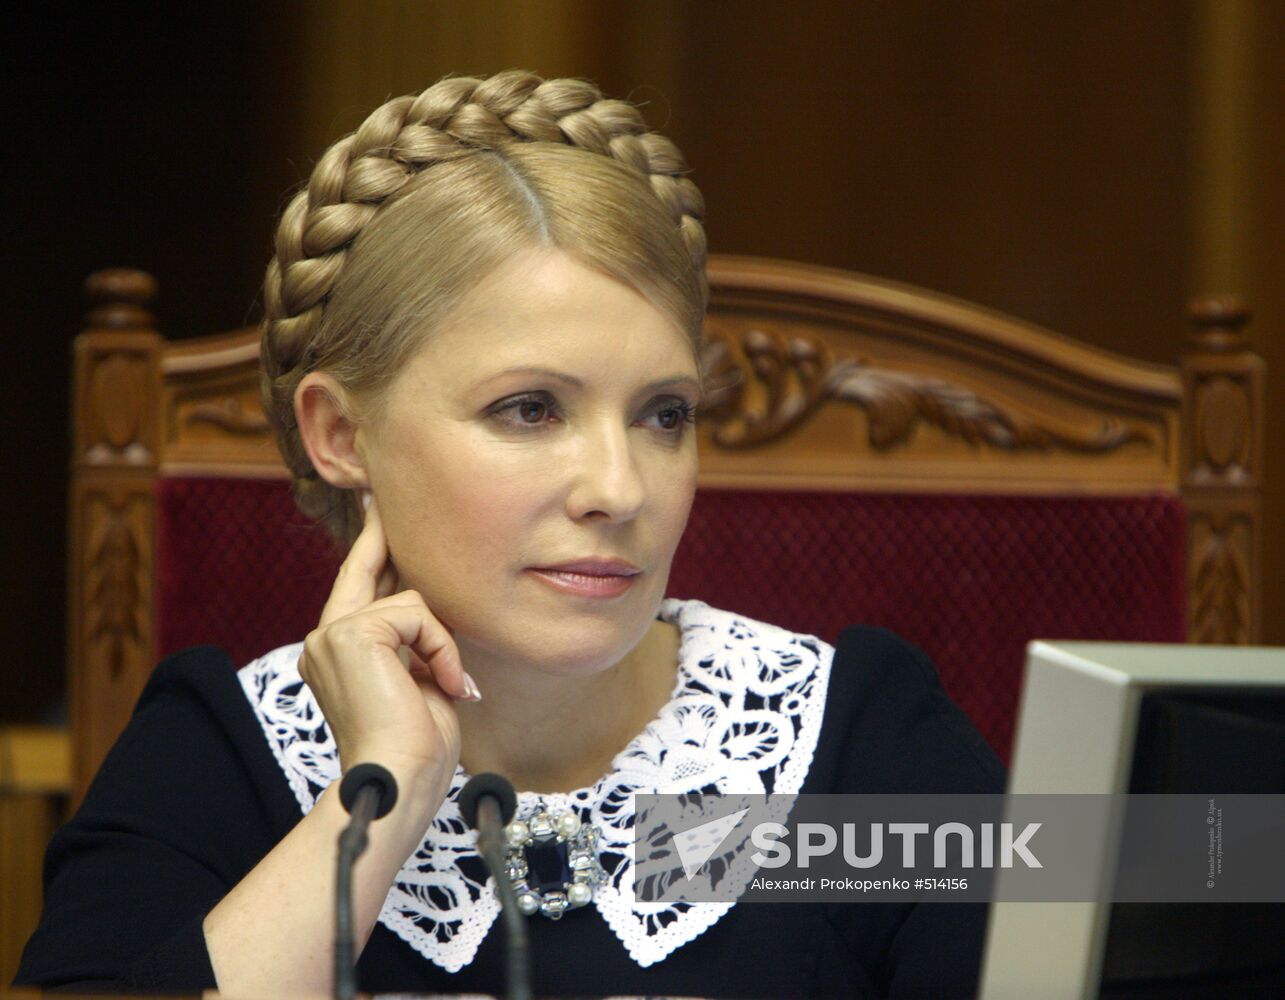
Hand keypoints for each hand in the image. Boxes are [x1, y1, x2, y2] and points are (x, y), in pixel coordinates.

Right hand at [298, 495, 474, 784]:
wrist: (400, 778)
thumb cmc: (416, 744)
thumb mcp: (419, 679)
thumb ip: (414, 638)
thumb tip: (428, 600)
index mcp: (337, 651)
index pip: (356, 586)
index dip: (370, 547)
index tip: (375, 509)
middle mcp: (325, 637)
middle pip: (364, 567)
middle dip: (381, 531)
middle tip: (380, 492)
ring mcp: (331, 633)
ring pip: (411, 598)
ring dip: (442, 642)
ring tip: (446, 685)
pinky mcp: (350, 632)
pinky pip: (419, 614)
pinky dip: (442, 648)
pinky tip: (443, 684)